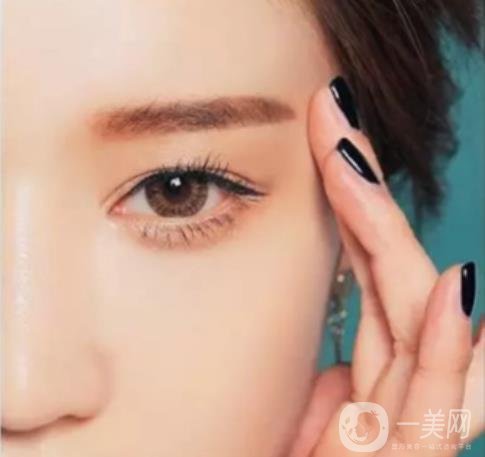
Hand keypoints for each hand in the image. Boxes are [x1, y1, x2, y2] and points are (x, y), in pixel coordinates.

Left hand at [290, 78, 483, 456]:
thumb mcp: (297, 435)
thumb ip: (321, 400)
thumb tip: (330, 367)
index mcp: (366, 389)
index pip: (370, 287)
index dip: (357, 218)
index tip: (332, 153)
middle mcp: (393, 405)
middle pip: (390, 289)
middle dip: (364, 205)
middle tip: (333, 123)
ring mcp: (402, 441)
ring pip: (415, 333)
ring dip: (392, 245)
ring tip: (357, 163)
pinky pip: (430, 416)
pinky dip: (446, 355)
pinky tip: (456, 291)